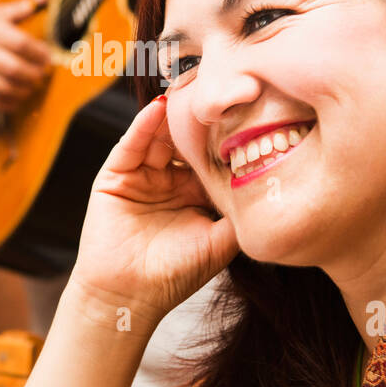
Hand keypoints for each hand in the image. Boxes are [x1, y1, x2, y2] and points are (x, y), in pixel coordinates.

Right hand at [0, 0, 52, 110]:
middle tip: (42, 72)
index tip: (48, 55)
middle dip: (34, 73)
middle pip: (14, 68)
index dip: (39, 52)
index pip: (20, 43)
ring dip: (25, 89)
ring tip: (33, 83)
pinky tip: (20, 95)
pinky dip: (10, 102)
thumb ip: (23, 7)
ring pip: (5, 87)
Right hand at [69, 95, 238, 323]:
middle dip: (200, 119)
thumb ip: (241, 211)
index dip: (227, 136)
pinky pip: (131, 144)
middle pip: (185, 140)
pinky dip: (144, 125)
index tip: (249, 112)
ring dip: (174, 115)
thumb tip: (270, 181)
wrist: (128, 297)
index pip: (211, 155)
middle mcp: (168, 180)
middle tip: (221, 89)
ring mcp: (142, 175)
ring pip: (160, 136)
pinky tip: (159, 109)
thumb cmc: (175, 274)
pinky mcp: (115, 175)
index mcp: (193, 194)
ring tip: (191, 91)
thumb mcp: (221, 241)